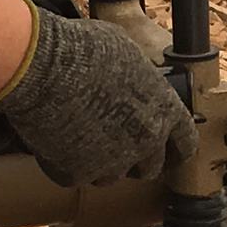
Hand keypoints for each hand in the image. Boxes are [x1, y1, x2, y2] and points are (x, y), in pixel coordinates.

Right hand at [0, 6, 194, 187]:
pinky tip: (53, 138)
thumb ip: (140, 80)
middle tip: (114, 142)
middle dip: (135, 158)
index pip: (185, 142)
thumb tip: (136, 81)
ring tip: (78, 134)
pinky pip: (74, 175)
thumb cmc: (84, 49)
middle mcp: (145, 142)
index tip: (166, 150)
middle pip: (150, 168)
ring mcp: (111, 163)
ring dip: (99, 162)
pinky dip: (63, 162)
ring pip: (110, 176)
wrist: (42, 66)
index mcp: (164, 111)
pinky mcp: (77, 174)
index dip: (174, 147)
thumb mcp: (126, 53)